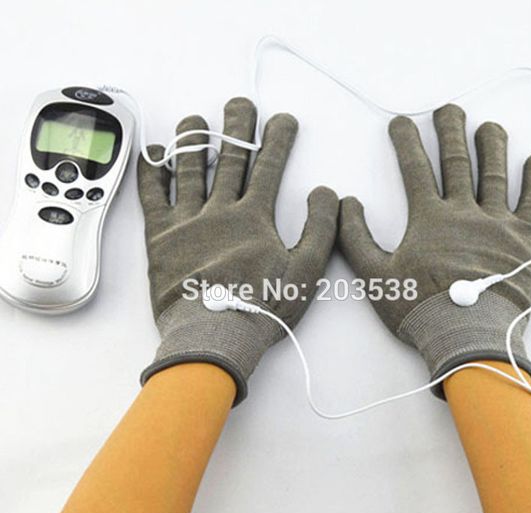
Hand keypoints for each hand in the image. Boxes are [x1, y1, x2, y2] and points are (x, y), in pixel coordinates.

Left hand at [138, 98, 338, 403]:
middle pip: (230, 159)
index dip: (278, 140)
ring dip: (194, 141)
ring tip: (196, 120)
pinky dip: (153, 173)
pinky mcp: (160, 238)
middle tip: (240, 104)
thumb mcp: (305, 271)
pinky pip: (152, 197)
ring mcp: (186, 221)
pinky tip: (155, 154)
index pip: (269, 168)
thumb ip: (319, 229)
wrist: (213, 335)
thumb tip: (324, 193)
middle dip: (238, 129)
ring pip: (190, 170)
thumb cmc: (261, 307)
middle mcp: (219, 211)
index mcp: (253, 217)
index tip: (283, 120)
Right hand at [338, 104, 530, 394]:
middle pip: (455, 161)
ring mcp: (495, 223)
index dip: (406, 141)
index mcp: (428, 219)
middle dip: (449, 131)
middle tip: (448, 110)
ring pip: (493, 173)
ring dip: (491, 145)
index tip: (401, 122)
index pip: (414, 168)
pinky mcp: (521, 239)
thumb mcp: (375, 276)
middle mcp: (463, 212)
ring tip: (488, 126)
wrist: (466, 334)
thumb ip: (356, 238)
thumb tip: (346, 204)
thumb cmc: (420, 309)